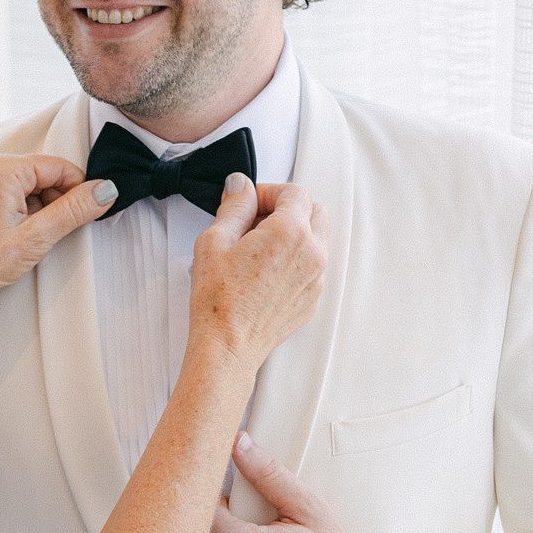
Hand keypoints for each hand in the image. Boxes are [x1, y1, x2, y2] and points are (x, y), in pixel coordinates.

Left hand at [0, 153, 115, 329]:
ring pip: (30, 184)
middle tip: (57, 232)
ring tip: (33, 238)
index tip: (89, 212)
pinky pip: (14, 192)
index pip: (58, 166)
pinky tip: (21, 234)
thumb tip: (104, 191)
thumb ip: (74, 210)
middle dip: (59, 201)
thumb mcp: (37, 237)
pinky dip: (26, 210)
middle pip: (44, 174)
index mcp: (1, 169)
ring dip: (42, 208)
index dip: (79, 189)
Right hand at [188, 177, 327, 374]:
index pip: (295, 192)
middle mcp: (312, 253)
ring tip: (260, 249)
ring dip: (294, 233)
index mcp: (290, 233)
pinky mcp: (312, 298)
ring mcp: (316, 278)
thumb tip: (241, 187)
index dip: (269, 192)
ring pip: (317, 238)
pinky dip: (295, 259)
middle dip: (287, 209)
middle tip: (256, 222)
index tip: (250, 203)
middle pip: (315, 210)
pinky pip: (312, 266)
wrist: (228, 346)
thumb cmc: (219, 301)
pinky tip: (266, 272)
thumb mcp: (215, 240)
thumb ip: (235, 205)